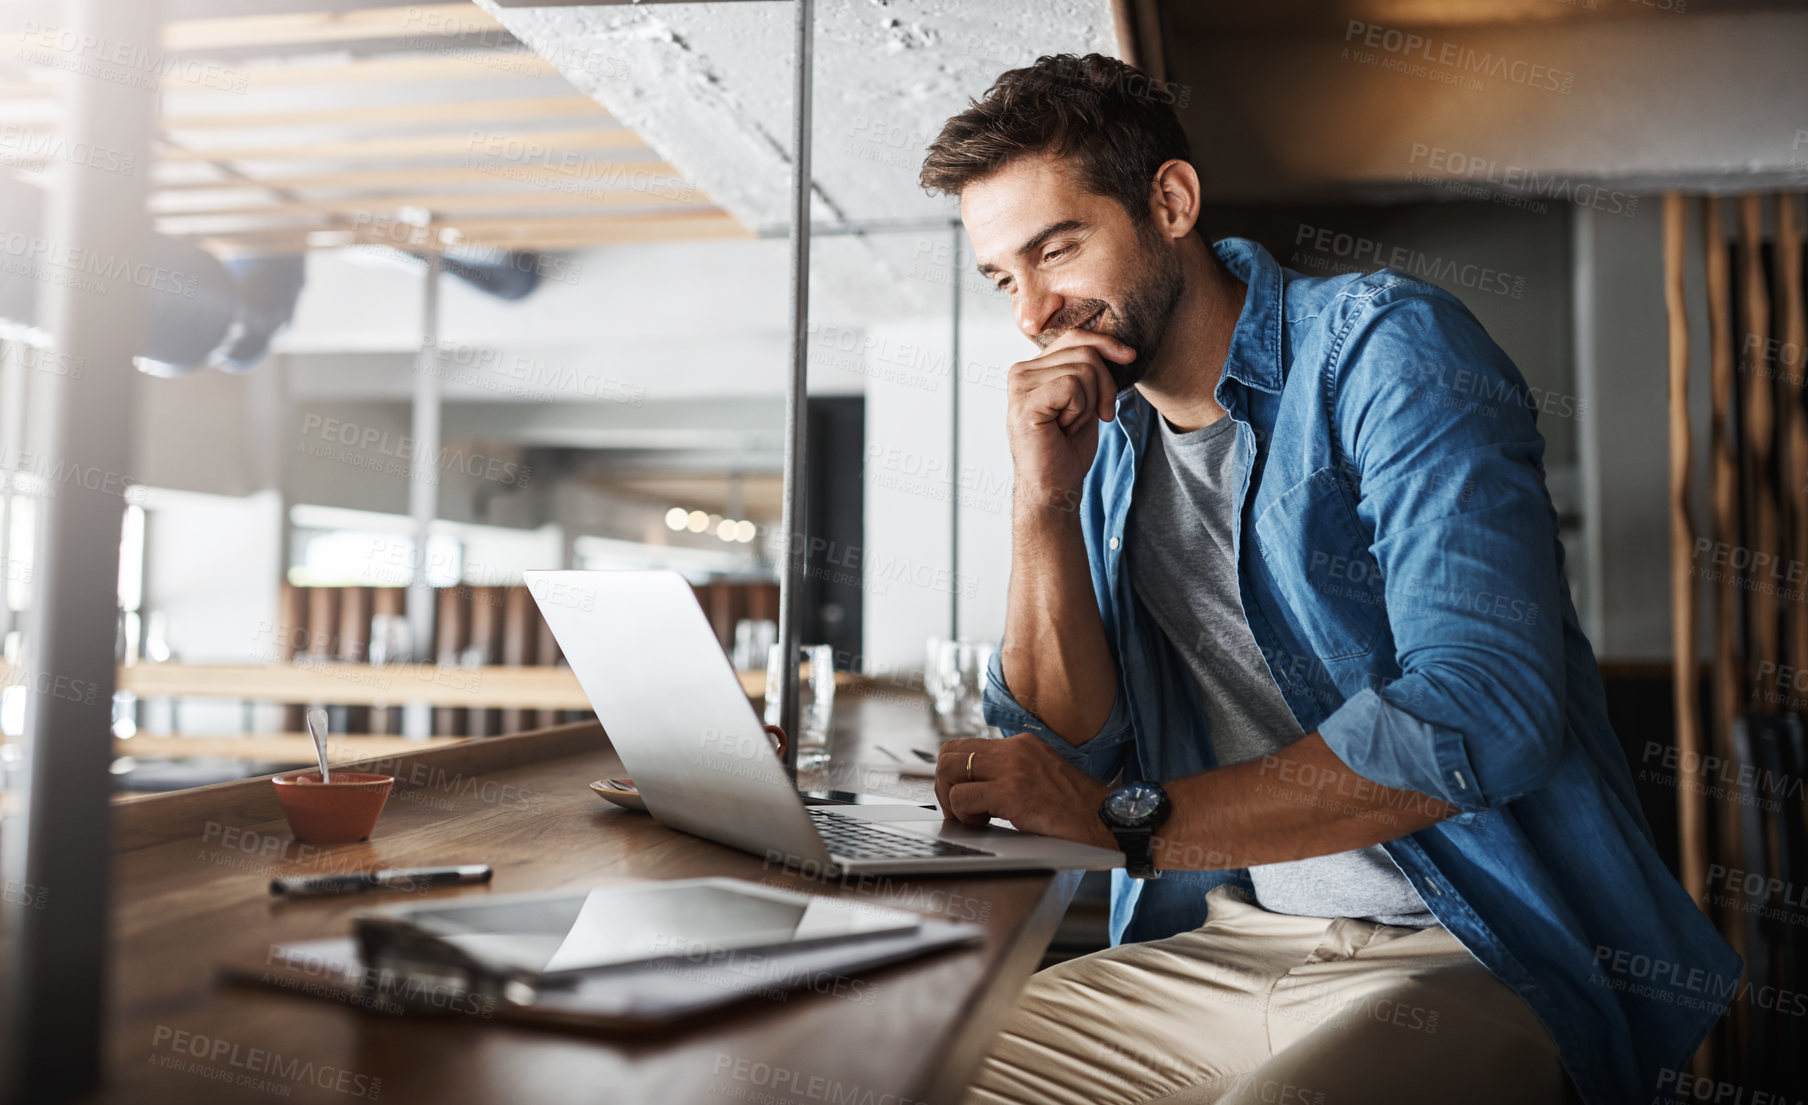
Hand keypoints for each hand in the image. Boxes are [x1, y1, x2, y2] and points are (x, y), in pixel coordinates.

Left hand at [933, 733, 1115, 849]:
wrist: (1110, 821)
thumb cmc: (1080, 810)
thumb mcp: (1044, 778)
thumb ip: (1013, 775)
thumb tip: (978, 788)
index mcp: (1022, 744)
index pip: (965, 745)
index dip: (953, 773)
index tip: (961, 797)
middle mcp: (1015, 749)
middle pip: (949, 753)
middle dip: (944, 785)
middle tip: (959, 811)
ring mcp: (1013, 769)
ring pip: (949, 771)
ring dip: (952, 800)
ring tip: (973, 819)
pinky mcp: (1012, 793)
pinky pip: (963, 797)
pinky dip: (964, 815)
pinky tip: (984, 825)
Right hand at [1006, 329, 1136, 512]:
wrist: (1055, 487)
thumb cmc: (1068, 447)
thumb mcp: (1087, 398)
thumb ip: (1091, 368)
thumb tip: (1121, 347)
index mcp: (1032, 367)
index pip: (1076, 336)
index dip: (1106, 344)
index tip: (1129, 357)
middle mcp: (1020, 371)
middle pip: (1085, 352)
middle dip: (1102, 387)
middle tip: (1090, 417)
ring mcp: (1019, 386)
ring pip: (1083, 369)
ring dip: (1089, 404)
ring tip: (1069, 425)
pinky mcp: (1025, 402)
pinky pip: (1073, 386)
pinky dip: (1079, 410)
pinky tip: (1063, 428)